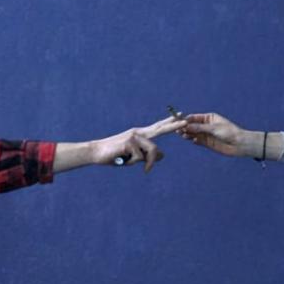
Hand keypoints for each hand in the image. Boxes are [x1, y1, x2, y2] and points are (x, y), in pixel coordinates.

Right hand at [53, 116, 186, 172]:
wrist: (96, 152)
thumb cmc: (115, 155)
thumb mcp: (134, 157)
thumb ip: (148, 155)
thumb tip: (163, 155)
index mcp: (140, 134)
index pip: (158, 127)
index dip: (169, 122)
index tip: (180, 116)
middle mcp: (138, 132)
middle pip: (160, 129)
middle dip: (174, 126)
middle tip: (186, 121)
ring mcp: (134, 136)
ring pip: (152, 151)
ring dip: (147, 163)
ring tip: (138, 167)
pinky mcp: (129, 142)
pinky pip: (139, 158)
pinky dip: (132, 163)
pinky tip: (122, 160)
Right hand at [181, 113, 258, 157]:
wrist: (239, 144)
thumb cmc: (229, 132)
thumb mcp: (213, 128)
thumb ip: (199, 128)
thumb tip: (186, 126)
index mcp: (209, 118)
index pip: (194, 118)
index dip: (186, 119)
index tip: (178, 121)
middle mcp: (206, 125)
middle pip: (192, 126)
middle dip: (185, 127)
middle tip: (177, 130)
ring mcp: (206, 134)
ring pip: (194, 134)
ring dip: (188, 134)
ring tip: (183, 135)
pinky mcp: (207, 143)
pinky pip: (198, 141)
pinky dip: (195, 140)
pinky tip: (193, 140)